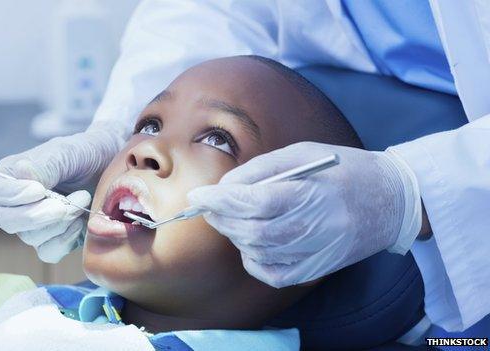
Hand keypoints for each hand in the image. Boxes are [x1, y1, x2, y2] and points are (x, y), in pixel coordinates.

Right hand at [0, 123, 126, 262]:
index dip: (13, 195)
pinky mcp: (52, 241)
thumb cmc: (84, 154)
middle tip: (68, 201)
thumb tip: (19, 172)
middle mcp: (15, 205)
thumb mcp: (66, 153)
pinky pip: (49, 252)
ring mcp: (32, 226)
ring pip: (32, 238)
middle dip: (40, 214)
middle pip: (8, 221)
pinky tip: (81, 221)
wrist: (110, 167)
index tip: (39, 190)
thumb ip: (44, 165)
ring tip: (82, 198)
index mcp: (11, 177)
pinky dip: (67, 238)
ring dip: (61, 222)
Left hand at [188, 142, 421, 286]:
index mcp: (313, 193)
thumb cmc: (346, 170)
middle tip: (209, 205)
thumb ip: (261, 169)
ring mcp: (317, 253)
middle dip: (221, 218)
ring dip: (235, 235)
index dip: (221, 201)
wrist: (392, 202)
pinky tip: (252, 242)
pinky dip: (252, 259)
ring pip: (257, 252)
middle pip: (251, 230)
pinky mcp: (316, 269)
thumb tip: (225, 187)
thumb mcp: (304, 154)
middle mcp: (316, 227)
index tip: (198, 196)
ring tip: (232, 217)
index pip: (255, 202)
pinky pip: (272, 273)